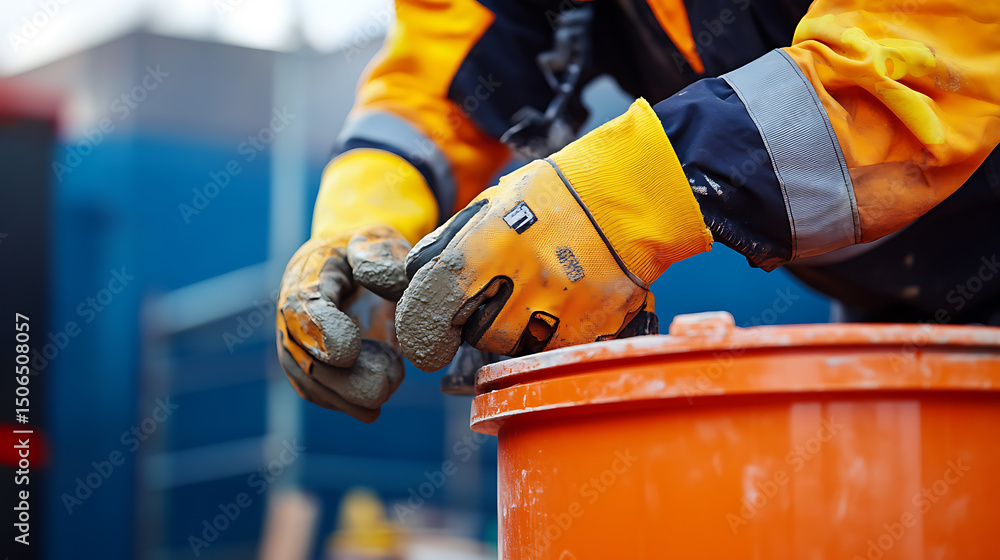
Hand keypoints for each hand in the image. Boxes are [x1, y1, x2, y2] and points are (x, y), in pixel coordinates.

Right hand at [276, 226, 410, 421]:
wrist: (351, 261)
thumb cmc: (368, 249)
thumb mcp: (379, 239)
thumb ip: (383, 257)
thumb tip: (392, 283)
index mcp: (305, 276)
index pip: (304, 307)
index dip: (322, 331)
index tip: (349, 354)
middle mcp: (291, 312)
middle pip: (300, 352)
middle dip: (336, 378)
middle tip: (376, 394)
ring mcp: (293, 339)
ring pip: (304, 377)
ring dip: (338, 398)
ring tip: (373, 411)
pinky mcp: (305, 360)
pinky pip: (313, 387)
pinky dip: (337, 401)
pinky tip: (368, 411)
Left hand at [395, 99, 711, 371]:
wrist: (630, 197)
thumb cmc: (554, 195)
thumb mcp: (493, 203)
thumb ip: (450, 243)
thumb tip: (413, 278)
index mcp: (487, 249)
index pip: (431, 305)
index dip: (427, 317)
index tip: (436, 319)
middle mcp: (520, 285)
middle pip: (476, 334)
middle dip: (480, 319)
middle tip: (501, 292)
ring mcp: (558, 312)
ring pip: (515, 347)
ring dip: (517, 330)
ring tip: (538, 292)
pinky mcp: (589, 331)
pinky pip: (553, 350)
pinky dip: (552, 335)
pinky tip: (564, 303)